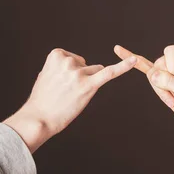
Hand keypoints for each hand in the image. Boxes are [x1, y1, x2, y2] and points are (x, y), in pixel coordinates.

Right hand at [4, 48, 136, 151]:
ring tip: (70, 97)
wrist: (38, 118)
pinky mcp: (88, 86)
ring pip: (95, 73)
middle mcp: (68, 61)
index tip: (59, 83)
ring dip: (87, 84)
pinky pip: (109, 73)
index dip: (71, 73)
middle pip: (86, 65)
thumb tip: (74, 67)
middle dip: (80, 78)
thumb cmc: (42, 100)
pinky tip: (134, 61)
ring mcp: (79, 73)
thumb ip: (60, 67)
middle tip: (64, 93)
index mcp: (56, 54)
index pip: (75, 59)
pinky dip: (123, 67)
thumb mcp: (46, 75)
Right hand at [114, 44, 173, 138]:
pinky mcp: (161, 77)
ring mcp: (168, 67)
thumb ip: (171, 82)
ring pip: (152, 75)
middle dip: (166, 83)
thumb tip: (152, 75)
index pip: (171, 52)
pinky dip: (133, 60)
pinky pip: (143, 67)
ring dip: (161, 91)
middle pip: (159, 64)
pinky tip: (119, 50)